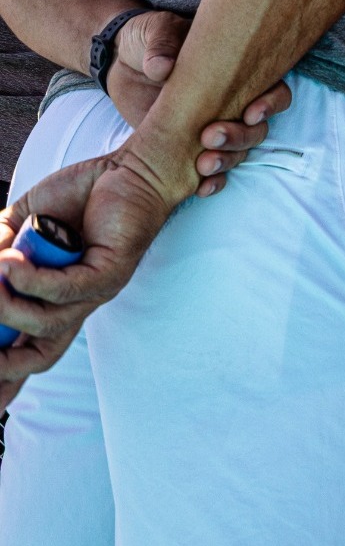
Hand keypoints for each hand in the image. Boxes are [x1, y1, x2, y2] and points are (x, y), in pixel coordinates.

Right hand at [0, 147, 183, 407]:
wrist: (131, 168)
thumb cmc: (79, 197)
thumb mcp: (20, 225)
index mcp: (55, 297)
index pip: (28, 350)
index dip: (7, 376)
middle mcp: (78, 302)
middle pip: (39, 355)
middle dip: (5, 364)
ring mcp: (97, 290)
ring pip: (47, 322)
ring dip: (8, 303)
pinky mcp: (112, 271)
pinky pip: (68, 290)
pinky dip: (34, 281)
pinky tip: (13, 263)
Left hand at [103, 11, 291, 197]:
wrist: (118, 61)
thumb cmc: (145, 39)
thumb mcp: (153, 32)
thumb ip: (160, 47)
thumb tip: (163, 68)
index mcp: (235, 72)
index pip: (273, 90)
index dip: (270, 103)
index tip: (250, 112)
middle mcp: (231, 102)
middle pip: (257, 128)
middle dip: (240, 137)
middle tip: (210, 136)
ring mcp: (211, 126)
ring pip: (238, 151)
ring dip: (227, 161)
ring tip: (203, 164)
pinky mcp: (188, 147)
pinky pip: (212, 171)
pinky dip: (212, 182)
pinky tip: (201, 187)